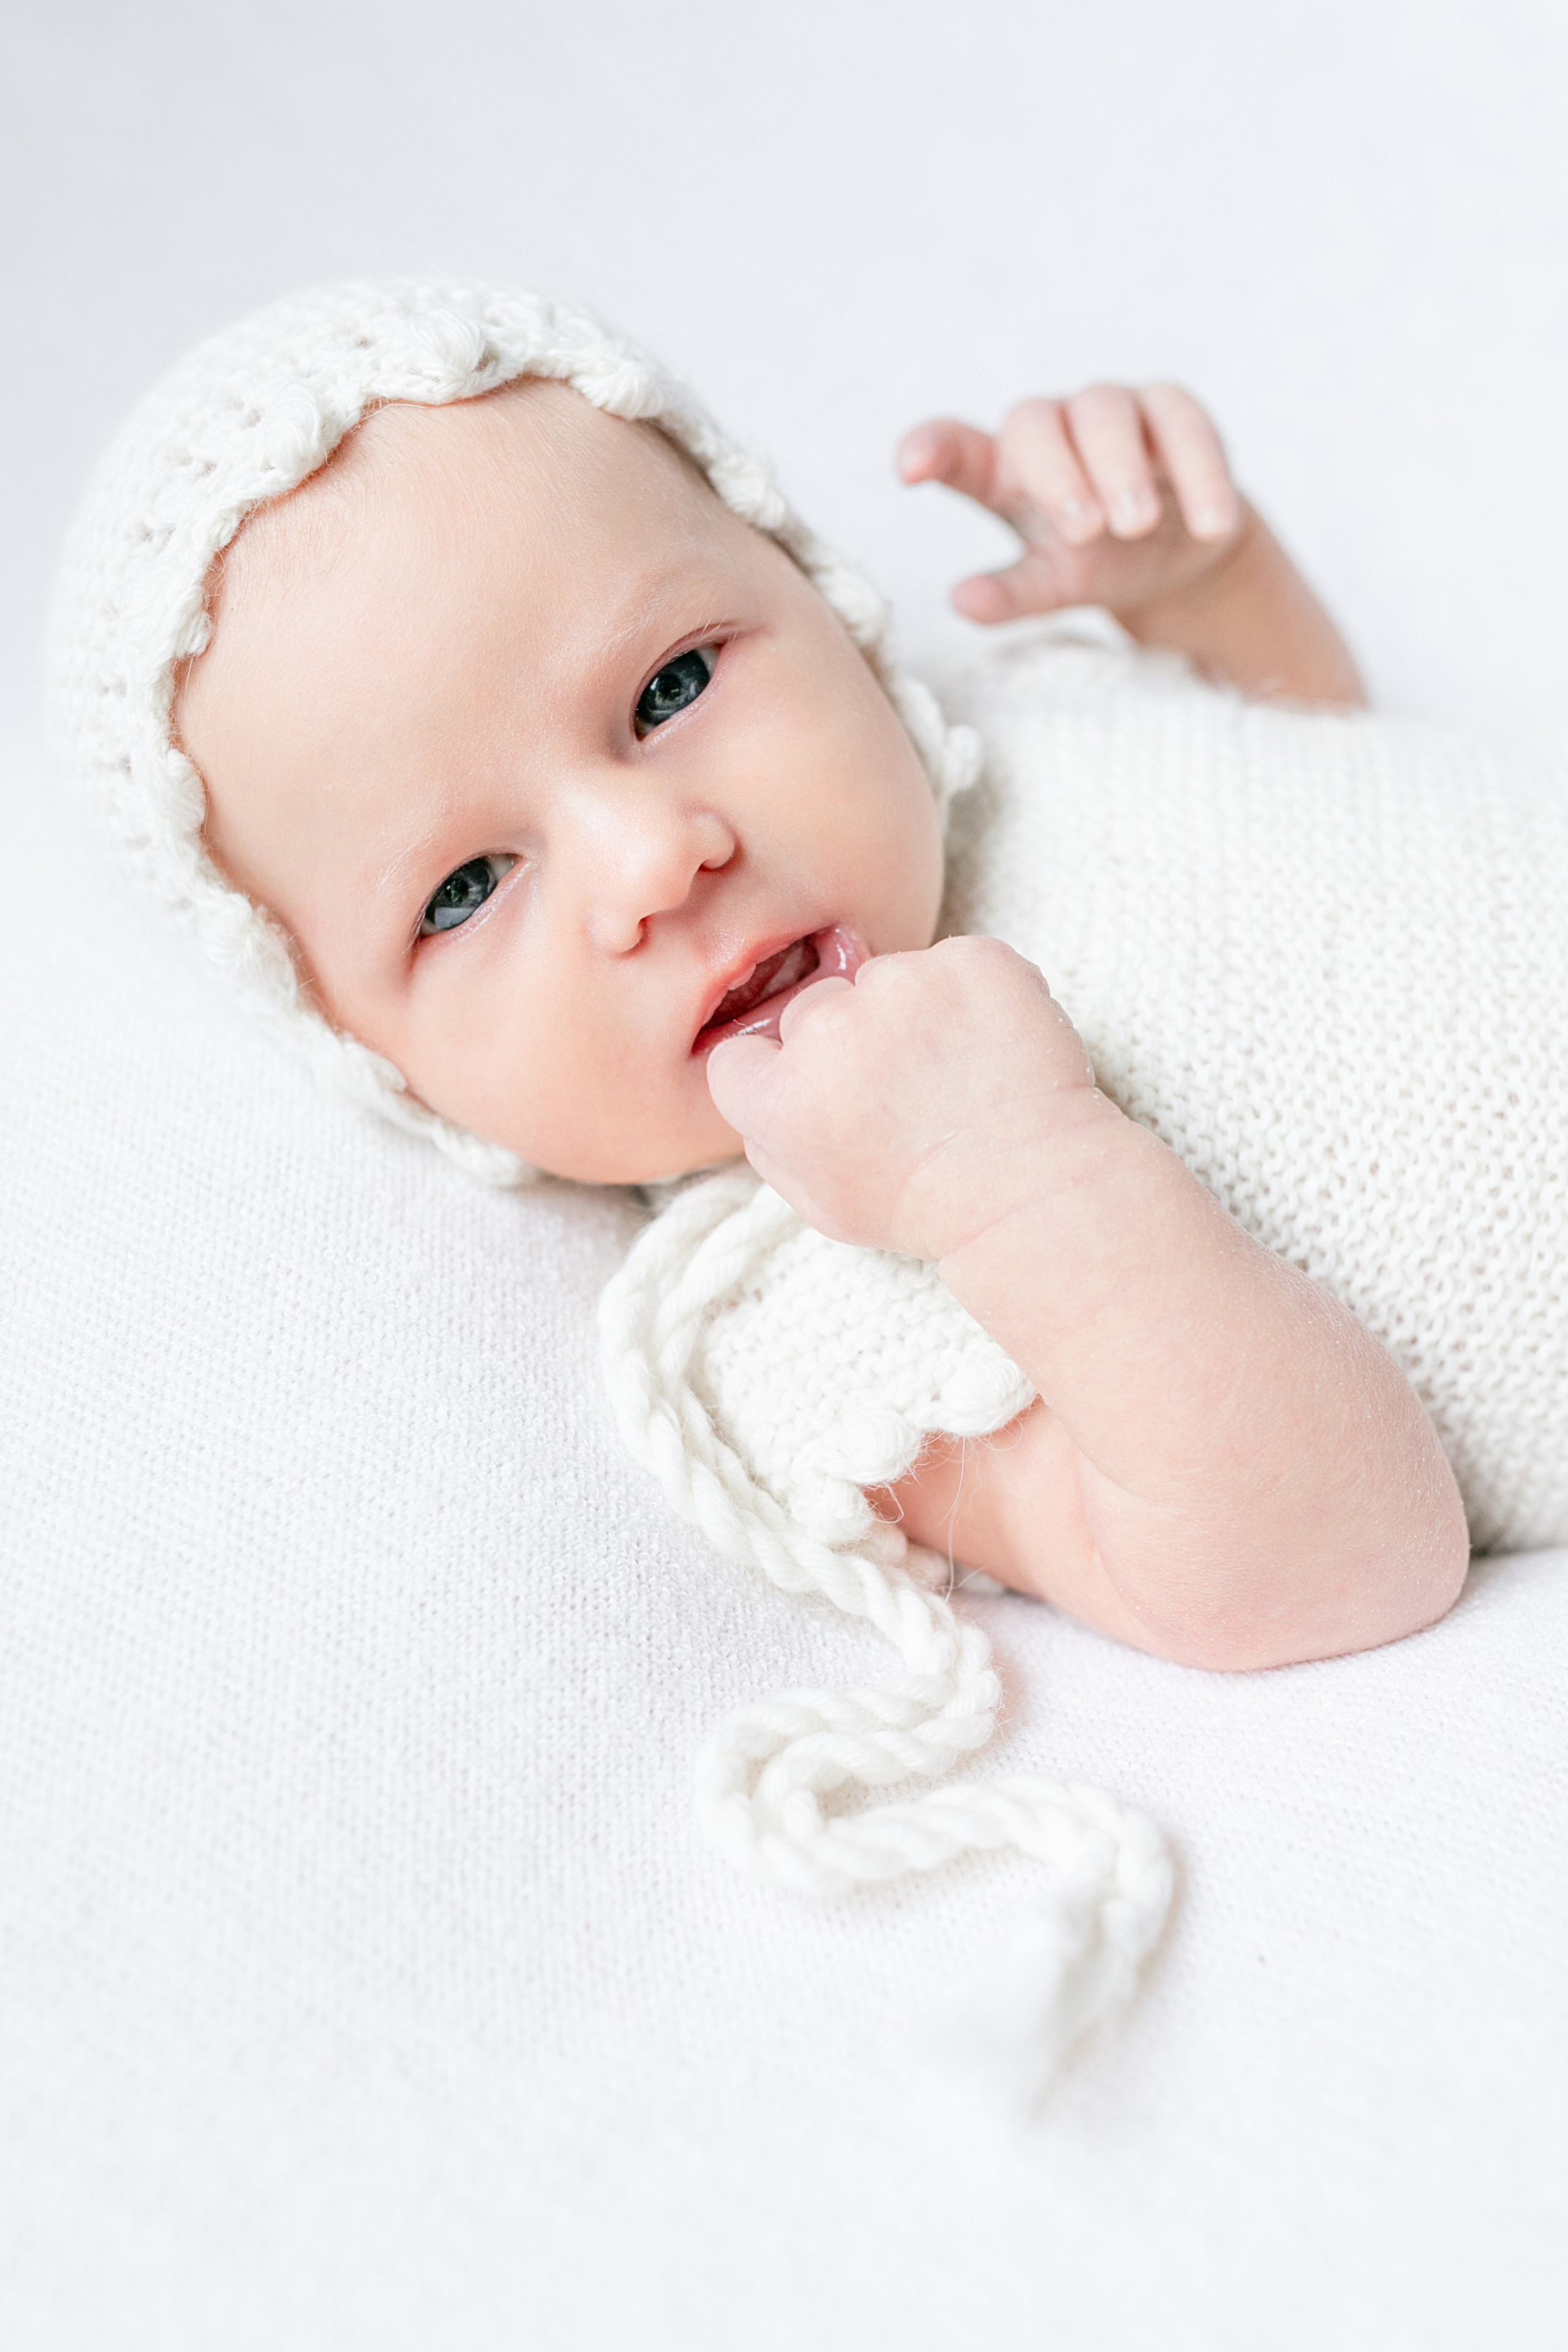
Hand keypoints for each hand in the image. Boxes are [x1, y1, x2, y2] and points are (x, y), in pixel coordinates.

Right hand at [704, 936, 1119, 1263]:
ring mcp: (903, 985)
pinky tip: (990, 1049)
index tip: (830, 1100)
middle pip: (814, 1008)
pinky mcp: (970, 959)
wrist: (1034, 1190)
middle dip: (849, 1042)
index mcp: (781, 1097)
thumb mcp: (823, 1206)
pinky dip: (973, 995)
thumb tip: (762, 1082)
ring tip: (955, 1075)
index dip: (784, 1078)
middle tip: (905, 1092)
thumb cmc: (927, 1207)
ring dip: (913, 1013)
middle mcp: (830, 1029)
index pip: (743, 1054)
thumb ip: (771, 1142)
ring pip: (886, 979)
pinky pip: (954, 961)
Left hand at [898, 382, 1248, 626]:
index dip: (933, 448)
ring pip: (1108, 413)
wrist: (1179, 551)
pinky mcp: (1174, 411)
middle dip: (1058, 475)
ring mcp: (1113, 410)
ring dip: (1122, 467)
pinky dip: (1199, 475)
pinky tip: (1209, 525)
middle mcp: (1052, 427)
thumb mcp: (1053, 584)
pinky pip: (1185, 427)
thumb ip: (1011, 591)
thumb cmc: (1097, 561)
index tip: (910, 467)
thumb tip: (962, 601)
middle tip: (1083, 531)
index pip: (958, 448)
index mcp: (1004, 470)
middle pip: (1035, 424)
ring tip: (1137, 525)